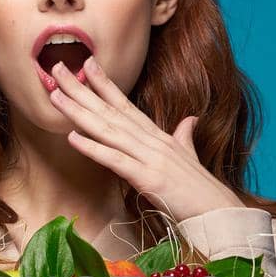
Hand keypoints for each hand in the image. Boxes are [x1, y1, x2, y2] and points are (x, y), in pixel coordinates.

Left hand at [47, 56, 243, 221]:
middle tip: (56, 70)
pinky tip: (72, 137)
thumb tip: (190, 120)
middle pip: (111, 111)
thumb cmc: (201, 190)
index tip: (86, 64)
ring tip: (56, 97)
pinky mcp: (148, 179)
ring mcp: (150, 158)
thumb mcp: (190, 158)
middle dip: (82, 90)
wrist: (219, 212)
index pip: (126, 105)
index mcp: (158, 137)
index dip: (105, 85)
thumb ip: (185, 137)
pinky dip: (93, 148)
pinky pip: (116, 160)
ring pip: (109, 130)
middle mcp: (152, 141)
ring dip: (80, 113)